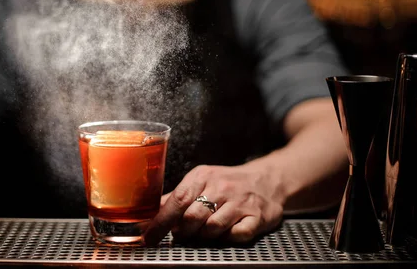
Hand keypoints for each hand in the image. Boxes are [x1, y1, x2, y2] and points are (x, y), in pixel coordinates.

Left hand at [143, 164, 285, 245]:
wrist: (266, 179)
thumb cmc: (227, 182)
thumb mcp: (200, 180)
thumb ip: (177, 197)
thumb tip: (150, 213)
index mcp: (202, 176)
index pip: (177, 200)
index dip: (161, 222)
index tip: (149, 237)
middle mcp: (221, 187)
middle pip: (193, 217)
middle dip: (183, 232)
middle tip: (183, 234)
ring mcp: (240, 202)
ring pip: (213, 228)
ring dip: (204, 236)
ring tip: (203, 232)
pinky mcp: (257, 217)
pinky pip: (237, 235)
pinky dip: (227, 239)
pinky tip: (225, 233)